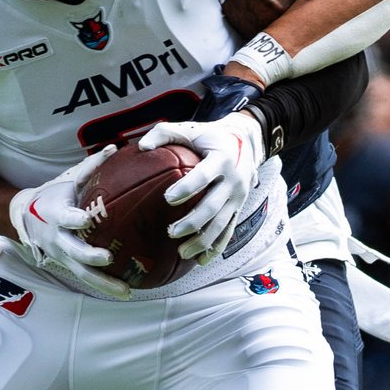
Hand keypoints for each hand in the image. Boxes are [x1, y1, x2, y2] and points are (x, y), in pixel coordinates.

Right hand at [8, 148, 130, 298]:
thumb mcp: (68, 181)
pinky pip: (86, 277)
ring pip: (81, 273)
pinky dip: (104, 286)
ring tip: (126, 291)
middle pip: (73, 251)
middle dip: (90, 256)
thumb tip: (115, 148)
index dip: (74, 219)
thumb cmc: (53, 196)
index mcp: (55, 214)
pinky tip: (125, 291)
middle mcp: (57, 238)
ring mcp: (61, 255)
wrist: (25, 217)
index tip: (86, 220)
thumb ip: (91, 167)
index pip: (64, 217)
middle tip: (108, 258)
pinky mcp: (67, 265)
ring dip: (103, 283)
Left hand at [140, 112, 265, 262]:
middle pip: (213, 206)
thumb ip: (164, 133)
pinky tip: (201, 261)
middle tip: (171, 232)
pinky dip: (216, 248)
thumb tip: (141, 147)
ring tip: (182, 252)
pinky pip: (228, 232)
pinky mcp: (238, 209)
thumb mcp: (190, 128)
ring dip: (202, 240)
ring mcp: (238, 197)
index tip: (168, 198)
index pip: (204, 175)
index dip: (187, 187)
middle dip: (193, 221)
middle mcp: (233, 180)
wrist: (248, 142)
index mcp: (221, 159)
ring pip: (221, 224)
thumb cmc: (210, 136)